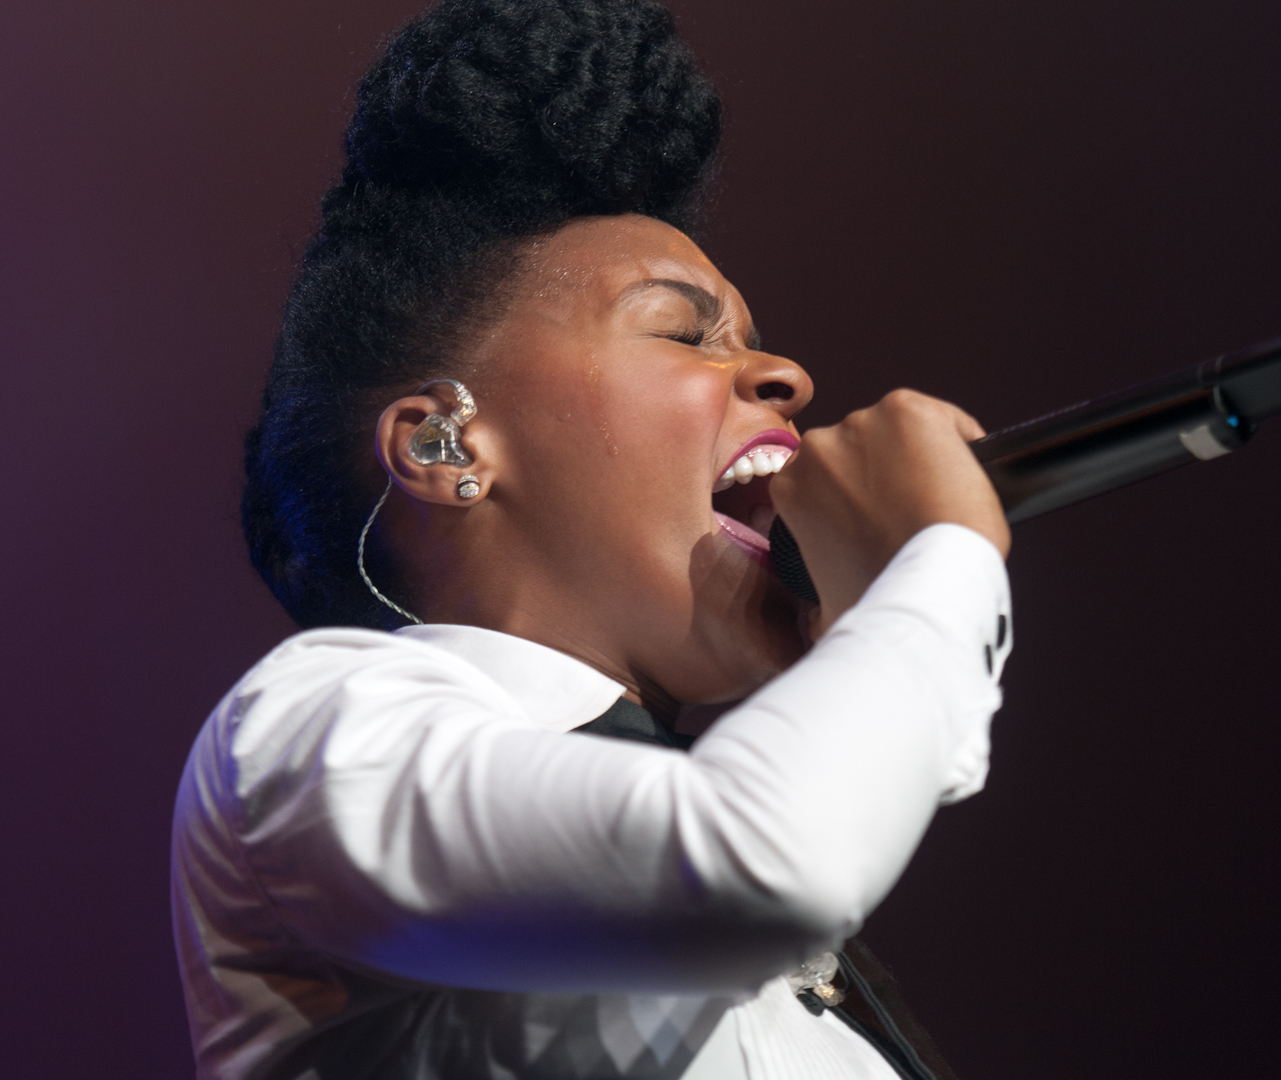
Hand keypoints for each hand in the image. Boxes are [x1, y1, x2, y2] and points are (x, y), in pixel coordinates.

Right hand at [770, 389, 1009, 636]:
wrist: (924, 587)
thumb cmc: (879, 600)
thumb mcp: (827, 604)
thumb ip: (817, 598)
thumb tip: (816, 617)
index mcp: (791, 485)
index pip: (827, 479)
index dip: (858, 498)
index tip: (883, 516)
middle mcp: (818, 447)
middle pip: (860, 451)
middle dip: (884, 475)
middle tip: (913, 511)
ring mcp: (861, 423)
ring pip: (898, 434)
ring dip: (918, 458)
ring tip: (940, 498)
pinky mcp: (905, 410)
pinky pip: (942, 420)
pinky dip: (960, 440)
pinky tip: (966, 472)